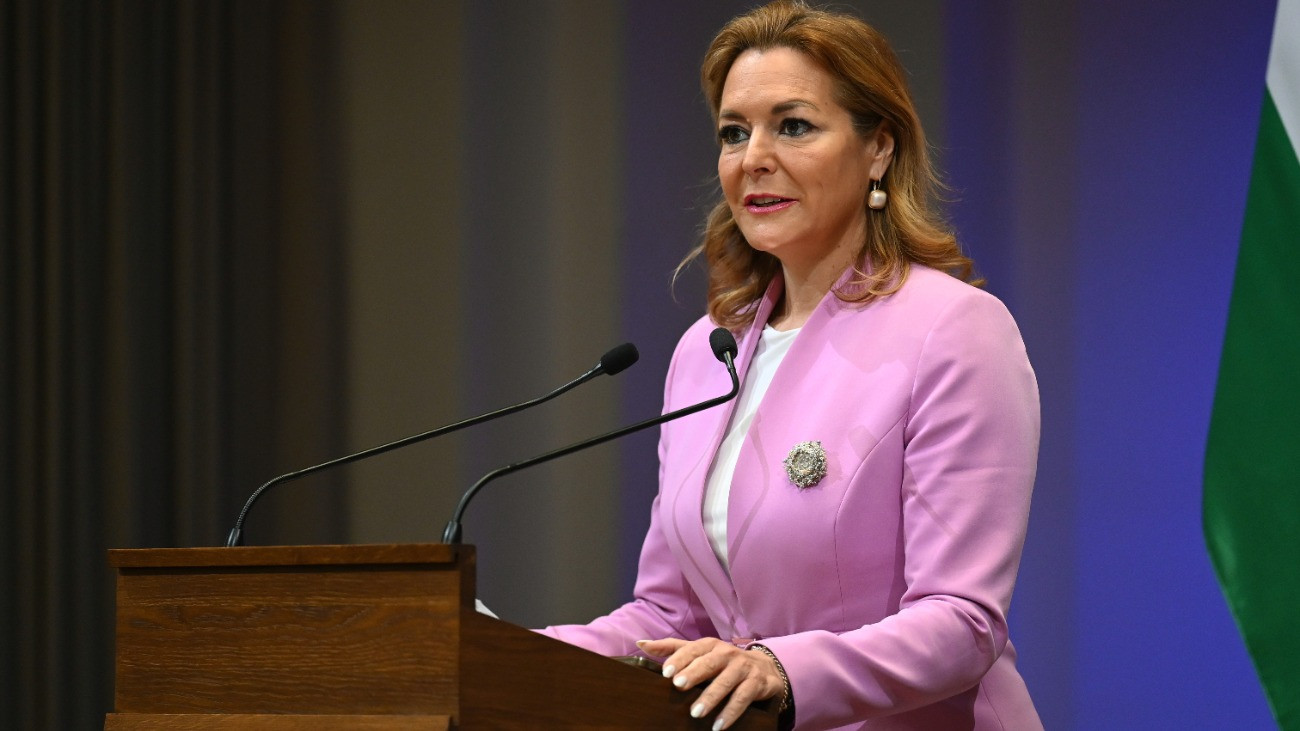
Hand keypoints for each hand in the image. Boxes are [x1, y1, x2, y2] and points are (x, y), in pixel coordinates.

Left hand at [636, 637, 783, 729]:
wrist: (764, 668)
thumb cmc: (723, 661)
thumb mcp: (699, 652)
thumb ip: (671, 648)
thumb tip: (640, 644)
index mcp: (710, 645)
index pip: (693, 649)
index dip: (679, 659)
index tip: (665, 672)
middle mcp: (727, 653)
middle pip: (709, 662)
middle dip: (694, 673)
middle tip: (678, 685)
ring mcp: (743, 668)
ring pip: (726, 682)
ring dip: (711, 697)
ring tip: (696, 713)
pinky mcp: (756, 683)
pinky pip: (743, 698)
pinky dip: (730, 712)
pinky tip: (718, 726)